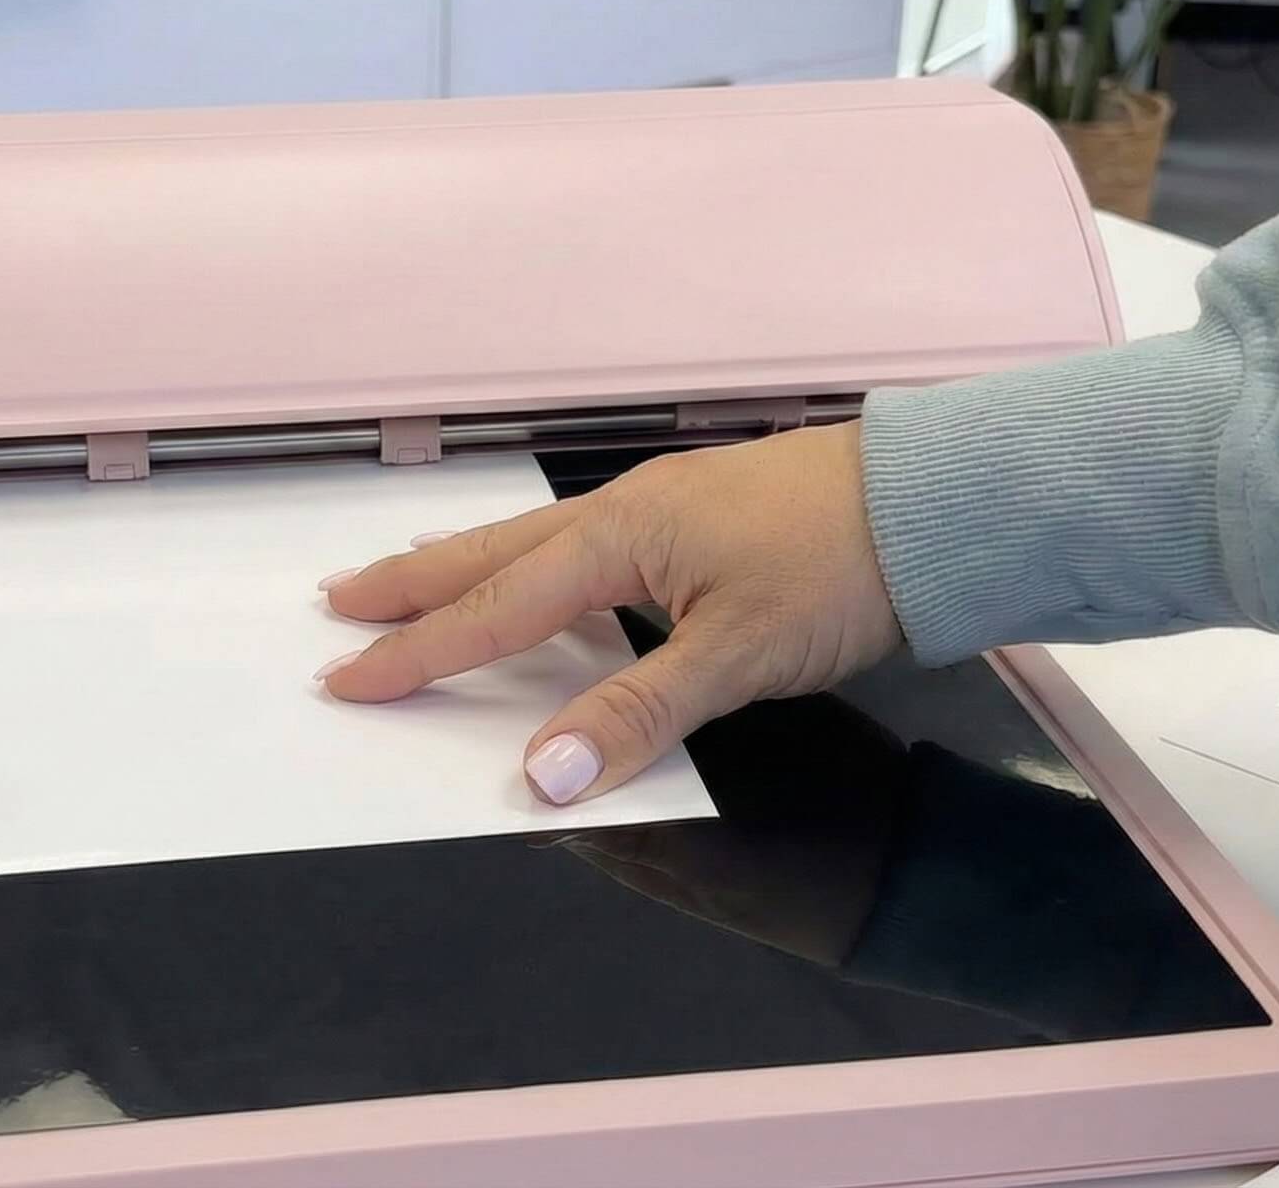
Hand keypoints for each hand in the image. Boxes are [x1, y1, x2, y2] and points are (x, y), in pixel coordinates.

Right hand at [318, 424, 902, 804]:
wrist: (938, 503)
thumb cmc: (841, 568)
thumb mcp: (738, 657)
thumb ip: (635, 714)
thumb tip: (542, 774)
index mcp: (618, 540)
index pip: (495, 613)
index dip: (418, 653)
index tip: (349, 677)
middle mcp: (625, 515)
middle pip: (493, 557)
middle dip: (412, 584)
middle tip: (339, 601)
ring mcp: (663, 510)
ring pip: (536, 545)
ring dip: (467, 569)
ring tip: (413, 581)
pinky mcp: (699, 517)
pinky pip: (584, 545)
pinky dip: (534, 566)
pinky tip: (546, 582)